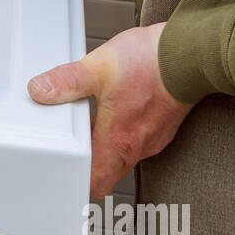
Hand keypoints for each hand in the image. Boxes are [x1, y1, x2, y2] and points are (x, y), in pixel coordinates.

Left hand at [27, 22, 194, 198]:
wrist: (193, 51)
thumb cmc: (153, 61)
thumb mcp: (100, 67)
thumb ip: (67, 81)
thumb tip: (40, 90)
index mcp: (119, 140)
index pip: (96, 183)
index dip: (77, 181)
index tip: (64, 170)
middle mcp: (139, 146)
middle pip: (108, 173)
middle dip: (89, 164)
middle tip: (71, 144)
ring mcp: (154, 137)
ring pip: (123, 156)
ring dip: (106, 146)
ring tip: (90, 124)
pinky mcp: (164, 125)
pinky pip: (139, 140)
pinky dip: (124, 133)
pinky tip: (115, 109)